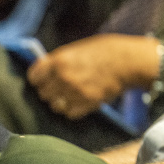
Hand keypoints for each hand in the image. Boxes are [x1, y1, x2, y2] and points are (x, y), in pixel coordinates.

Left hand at [26, 34, 160, 118]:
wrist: (129, 61)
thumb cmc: (106, 50)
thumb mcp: (78, 49)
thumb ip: (61, 61)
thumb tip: (47, 71)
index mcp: (59, 61)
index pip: (34, 77)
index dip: (39, 79)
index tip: (43, 79)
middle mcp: (64, 78)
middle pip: (43, 93)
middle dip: (50, 91)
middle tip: (60, 87)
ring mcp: (75, 92)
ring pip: (55, 106)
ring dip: (61, 102)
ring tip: (70, 96)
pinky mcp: (87, 104)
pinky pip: (70, 114)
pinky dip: (73, 110)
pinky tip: (80, 101)